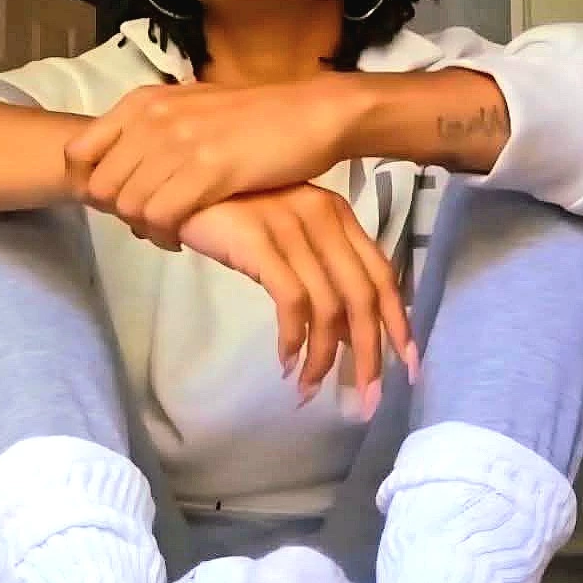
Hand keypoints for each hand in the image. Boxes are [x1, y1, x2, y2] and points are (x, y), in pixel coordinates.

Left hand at [64, 75, 358, 241]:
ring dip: (145, 229)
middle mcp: (153, 119)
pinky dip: (167, 236)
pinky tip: (185, 237)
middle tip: (148, 222)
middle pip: (101, 187)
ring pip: (128, 207)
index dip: (88, 185)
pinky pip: (161, 218)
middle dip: (119, 214)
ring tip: (169, 232)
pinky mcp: (207, 172)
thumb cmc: (255, 116)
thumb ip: (154, 127)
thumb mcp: (192, 107)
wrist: (312, 114)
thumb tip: (125, 160)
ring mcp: (179, 144)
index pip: (78, 151)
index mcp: (144, 102)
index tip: (115, 201)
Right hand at [177, 184, 418, 410]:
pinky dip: (293, 338)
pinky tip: (286, 361)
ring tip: (309, 389)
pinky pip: (292, 300)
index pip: (382, 274)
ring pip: (329, 306)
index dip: (399, 323)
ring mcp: (292, 226)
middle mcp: (323, 217)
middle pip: (364, 296)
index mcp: (338, 214)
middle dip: (371, 353)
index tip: (408, 366)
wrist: (173, 184)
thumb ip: (319, 272)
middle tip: (368, 398)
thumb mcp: (286, 236)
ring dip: (324, 357)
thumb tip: (345, 332)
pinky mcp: (259, 240)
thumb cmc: (229, 214)